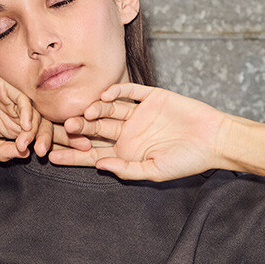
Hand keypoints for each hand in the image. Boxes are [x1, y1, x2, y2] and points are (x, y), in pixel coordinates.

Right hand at [0, 61, 54, 161]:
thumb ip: (0, 151)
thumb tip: (23, 155)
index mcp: (9, 127)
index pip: (34, 137)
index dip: (40, 147)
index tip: (38, 158)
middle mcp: (13, 114)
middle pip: (41, 125)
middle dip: (46, 139)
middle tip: (41, 152)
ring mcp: (10, 100)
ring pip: (35, 113)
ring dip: (35, 130)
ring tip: (25, 142)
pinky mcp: (4, 87)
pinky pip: (23, 99)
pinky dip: (28, 112)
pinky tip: (25, 125)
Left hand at [49, 82, 228, 180]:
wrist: (214, 139)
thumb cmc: (187, 161)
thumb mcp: (155, 172)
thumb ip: (127, 170)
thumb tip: (100, 166)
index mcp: (125, 152)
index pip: (91, 153)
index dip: (72, 155)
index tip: (50, 156)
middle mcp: (127, 132)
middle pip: (95, 129)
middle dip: (79, 129)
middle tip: (66, 127)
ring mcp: (138, 114)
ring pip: (109, 109)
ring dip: (95, 110)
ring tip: (86, 114)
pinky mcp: (151, 97)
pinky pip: (130, 92)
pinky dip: (117, 91)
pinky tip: (105, 95)